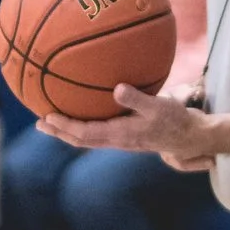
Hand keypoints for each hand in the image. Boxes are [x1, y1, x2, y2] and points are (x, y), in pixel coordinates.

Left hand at [42, 85, 218, 168]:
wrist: (190, 137)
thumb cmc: (176, 121)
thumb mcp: (159, 107)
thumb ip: (138, 99)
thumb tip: (117, 89)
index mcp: (120, 135)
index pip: (85, 133)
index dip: (65, 126)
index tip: (47, 118)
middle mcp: (116, 140)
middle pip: (80, 139)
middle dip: (59, 131)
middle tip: (39, 123)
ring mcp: (120, 139)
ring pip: (87, 137)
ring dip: (67, 130)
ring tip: (50, 121)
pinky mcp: (125, 135)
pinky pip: (97, 131)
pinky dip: (83, 125)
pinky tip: (81, 113)